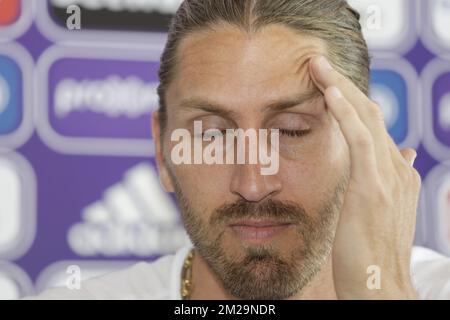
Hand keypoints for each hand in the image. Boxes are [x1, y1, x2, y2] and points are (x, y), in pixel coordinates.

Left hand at [309, 56, 420, 299]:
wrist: (379, 287)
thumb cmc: (370, 252)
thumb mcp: (382, 209)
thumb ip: (391, 178)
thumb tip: (405, 152)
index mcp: (397, 173)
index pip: (372, 126)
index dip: (350, 101)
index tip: (327, 83)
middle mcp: (397, 168)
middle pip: (370, 113)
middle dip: (344, 85)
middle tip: (318, 63)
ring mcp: (388, 177)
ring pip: (366, 118)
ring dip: (340, 88)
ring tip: (318, 65)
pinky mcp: (373, 188)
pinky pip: (361, 140)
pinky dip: (346, 114)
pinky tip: (330, 93)